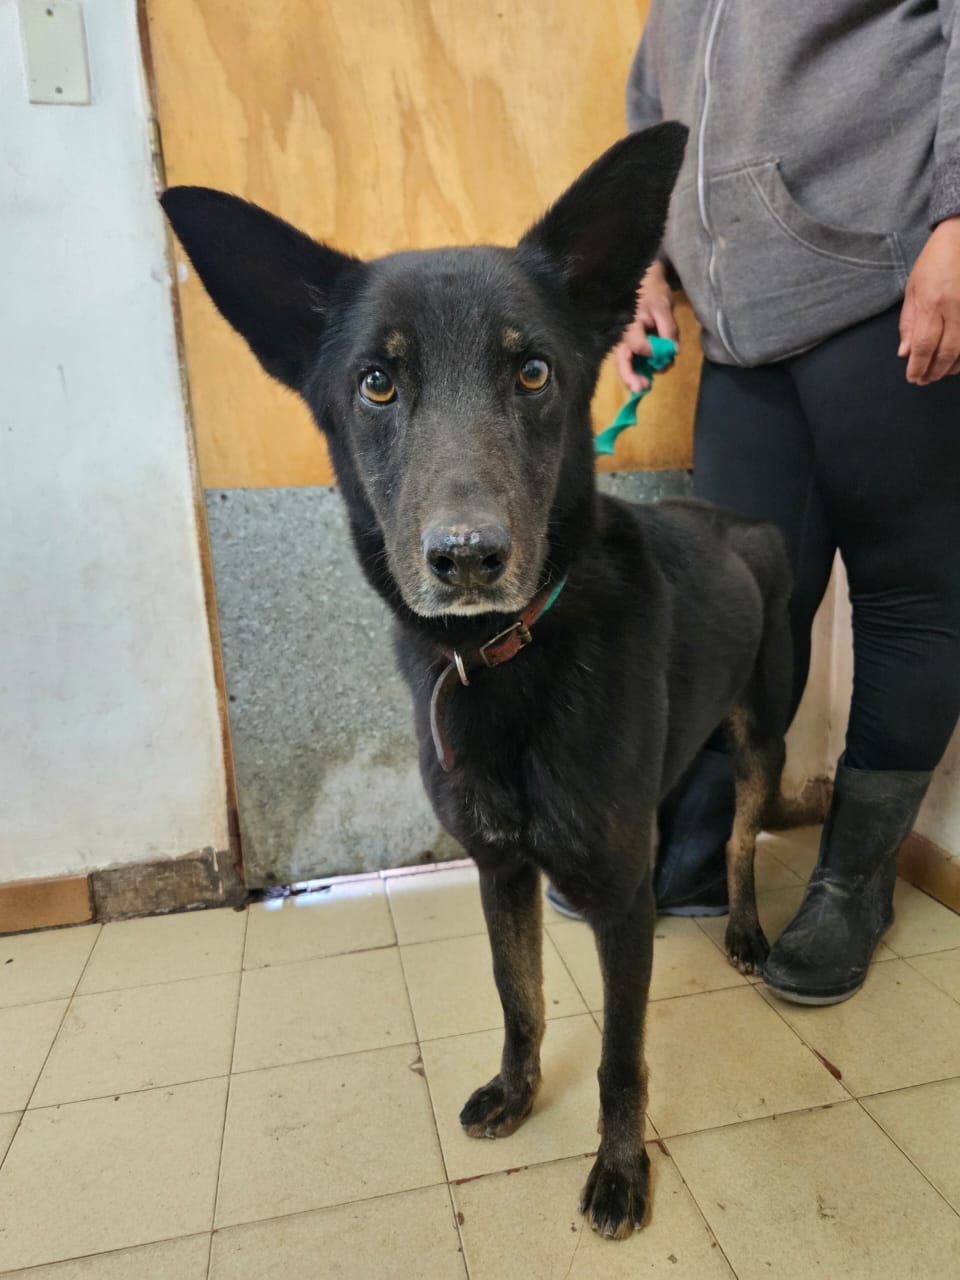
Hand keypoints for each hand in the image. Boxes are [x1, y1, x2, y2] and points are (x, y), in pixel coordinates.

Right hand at [615, 261, 677, 391]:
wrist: (645, 285)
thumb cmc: (653, 293)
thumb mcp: (664, 307)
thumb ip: (668, 329)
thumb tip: (673, 350)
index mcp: (631, 325)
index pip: (637, 345)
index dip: (651, 351)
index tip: (666, 351)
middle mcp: (624, 337)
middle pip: (622, 361)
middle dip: (631, 377)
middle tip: (643, 388)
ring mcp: (626, 344)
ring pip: (626, 365)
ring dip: (637, 377)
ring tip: (647, 383)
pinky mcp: (631, 348)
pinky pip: (634, 363)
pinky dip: (643, 370)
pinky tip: (654, 370)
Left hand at [899, 217, 959, 383]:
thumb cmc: (936, 261)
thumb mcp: (913, 289)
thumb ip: (909, 323)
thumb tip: (904, 353)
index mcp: (932, 302)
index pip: (922, 345)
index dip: (917, 366)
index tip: (913, 377)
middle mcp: (955, 308)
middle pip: (946, 352)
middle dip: (934, 371)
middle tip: (924, 380)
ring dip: (952, 367)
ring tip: (940, 373)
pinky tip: (958, 361)